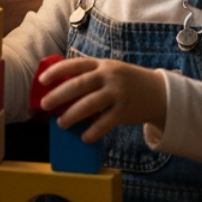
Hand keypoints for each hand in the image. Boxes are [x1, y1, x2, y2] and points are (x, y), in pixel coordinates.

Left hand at [38, 55, 167, 141]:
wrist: (159, 92)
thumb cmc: (127, 82)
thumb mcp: (110, 71)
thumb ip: (90, 76)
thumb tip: (61, 88)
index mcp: (102, 64)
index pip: (75, 64)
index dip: (57, 71)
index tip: (42, 80)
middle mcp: (109, 76)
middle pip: (79, 85)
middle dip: (58, 95)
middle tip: (45, 104)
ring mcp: (117, 93)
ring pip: (89, 104)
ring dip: (72, 115)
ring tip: (61, 123)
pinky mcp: (125, 111)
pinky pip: (105, 123)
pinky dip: (93, 131)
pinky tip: (84, 136)